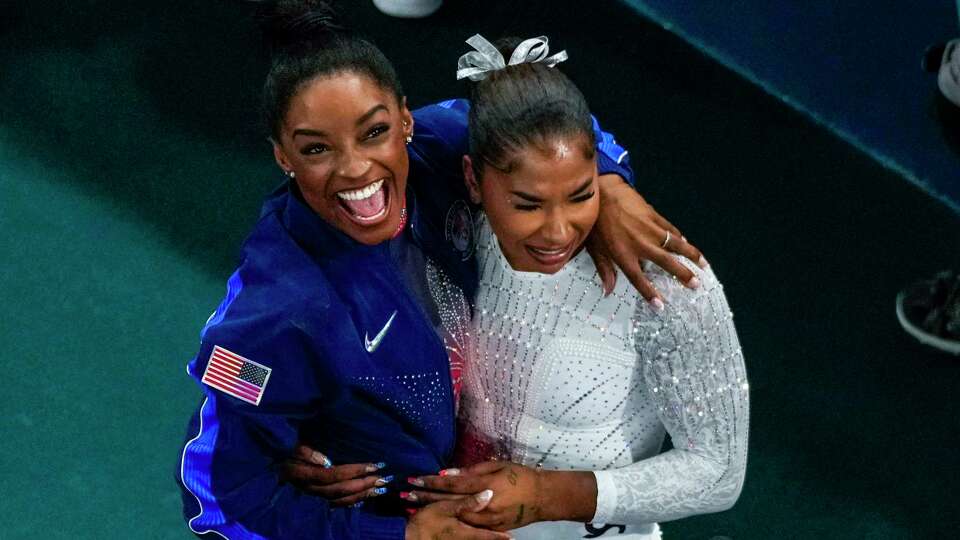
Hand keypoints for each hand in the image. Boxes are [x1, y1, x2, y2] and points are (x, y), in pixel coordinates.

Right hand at [280, 443, 390, 505]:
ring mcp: (313, 495)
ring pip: (340, 499)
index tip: (373, 464)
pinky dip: (352, 501)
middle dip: (363, 484)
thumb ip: (306, 451)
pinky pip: (337, 504)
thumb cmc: (288, 447)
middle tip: (383, 478)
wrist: (275, 460)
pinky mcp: (317, 498)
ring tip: (379, 489)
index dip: (354, 471)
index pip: (333, 474)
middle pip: (339, 490)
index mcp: (303, 474)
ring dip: (361, 494)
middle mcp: (309, 488)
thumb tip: (326, 461)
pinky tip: (365, 497)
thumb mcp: (294, 444)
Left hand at [406, 462, 593, 530]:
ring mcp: (485, 519)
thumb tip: (449, 473)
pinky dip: (448, 520)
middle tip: (403, 495)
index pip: (451, 484)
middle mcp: (482, 503)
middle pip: (447, 501)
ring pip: (453, 515)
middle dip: (424, 498)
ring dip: (432, 510)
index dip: (431, 482)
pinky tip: (435, 519)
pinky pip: (465, 525)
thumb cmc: (520, 476)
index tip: (413, 479)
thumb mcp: (498, 466)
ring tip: (412, 508)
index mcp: (484, 485)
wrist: (543, 498)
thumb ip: (472, 471)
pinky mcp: (490, 527)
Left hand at [590, 174, 706, 305]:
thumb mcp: (594, 248)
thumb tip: (607, 291)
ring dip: (691, 255)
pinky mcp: (654, 216)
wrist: (602, 192)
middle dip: (682, 275)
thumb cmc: (595, 222)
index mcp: (623, 255)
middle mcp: (640, 244)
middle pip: (666, 263)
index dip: (650, 293)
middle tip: (696, 285)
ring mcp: (649, 229)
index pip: (639, 279)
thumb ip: (604, 270)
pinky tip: (687, 244)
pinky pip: (671, 230)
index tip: (661, 306)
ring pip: (676, 244)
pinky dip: (680, 238)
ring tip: (703, 265)